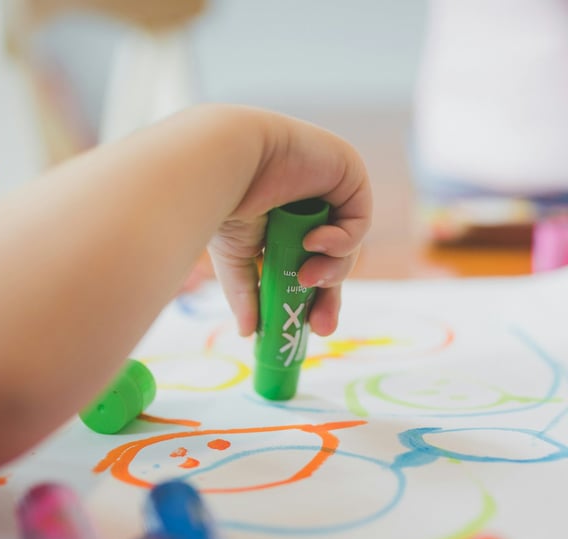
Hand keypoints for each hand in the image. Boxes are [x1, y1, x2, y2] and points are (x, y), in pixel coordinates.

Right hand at [207, 114, 370, 337]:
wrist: (227, 162)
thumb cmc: (223, 202)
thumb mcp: (235, 260)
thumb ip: (247, 294)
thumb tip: (248, 333)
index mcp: (283, 223)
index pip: (307, 266)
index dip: (312, 298)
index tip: (309, 329)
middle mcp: (308, 205)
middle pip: (333, 261)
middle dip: (329, 295)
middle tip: (322, 326)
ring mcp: (329, 188)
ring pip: (347, 247)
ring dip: (333, 270)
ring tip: (308, 277)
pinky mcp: (348, 173)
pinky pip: (358, 221)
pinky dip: (342, 240)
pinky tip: (317, 241)